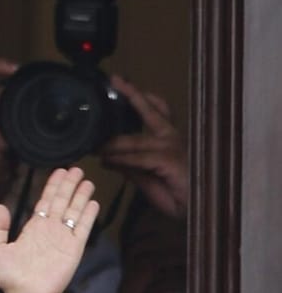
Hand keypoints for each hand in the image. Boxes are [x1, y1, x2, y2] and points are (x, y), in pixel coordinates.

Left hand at [0, 167, 98, 292]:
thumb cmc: (11, 278)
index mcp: (32, 228)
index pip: (44, 201)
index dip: (52, 186)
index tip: (59, 172)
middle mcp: (49, 230)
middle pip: (61, 202)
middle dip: (68, 185)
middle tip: (76, 169)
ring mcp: (62, 238)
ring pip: (73, 212)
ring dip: (80, 196)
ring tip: (87, 181)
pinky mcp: (73, 249)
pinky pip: (82, 229)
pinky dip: (88, 216)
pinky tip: (93, 202)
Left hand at [100, 76, 187, 218]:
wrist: (199, 213)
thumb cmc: (178, 197)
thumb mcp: (148, 179)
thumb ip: (130, 167)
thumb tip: (108, 158)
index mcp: (169, 139)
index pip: (156, 111)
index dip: (140, 97)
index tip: (122, 83)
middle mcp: (172, 138)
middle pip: (151, 111)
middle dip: (132, 94)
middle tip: (115, 79)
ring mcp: (172, 148)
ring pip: (134, 140)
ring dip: (111, 144)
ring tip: (93, 146)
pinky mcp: (169, 161)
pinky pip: (138, 158)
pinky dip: (121, 159)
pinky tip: (107, 160)